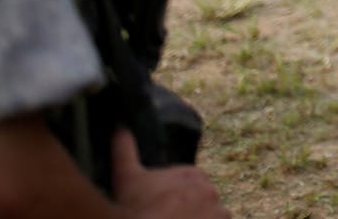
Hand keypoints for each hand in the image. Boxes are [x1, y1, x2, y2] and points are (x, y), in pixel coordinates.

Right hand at [112, 128, 229, 217]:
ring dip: (200, 217)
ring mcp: (218, 209)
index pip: (188, 184)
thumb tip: (119, 128)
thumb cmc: (135, 207)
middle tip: (169, 217)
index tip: (161, 207)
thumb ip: (124, 150)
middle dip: (188, 208)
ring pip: (210, 214)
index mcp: (191, 174)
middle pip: (199, 200)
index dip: (173, 197)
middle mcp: (209, 188)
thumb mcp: (126, 177)